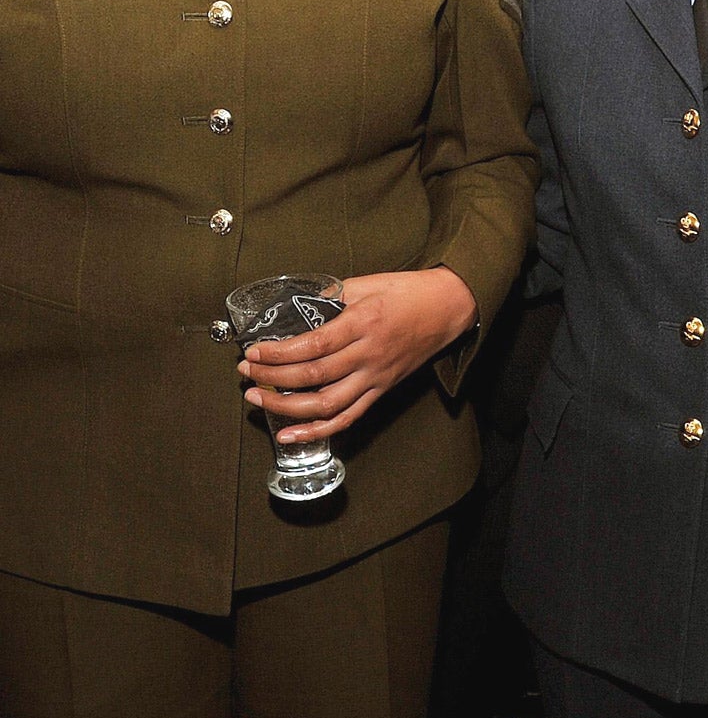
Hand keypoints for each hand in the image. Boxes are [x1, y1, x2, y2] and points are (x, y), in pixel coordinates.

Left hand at [239, 268, 477, 441]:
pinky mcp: (382, 390)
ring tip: (259, 400)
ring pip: (326, 404)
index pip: (312, 345)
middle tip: (247, 373)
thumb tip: (299, 306)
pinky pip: (348, 417)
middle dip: (272, 377)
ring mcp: (376, 376)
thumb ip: (332, 295)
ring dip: (286, 407)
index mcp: (363, 323)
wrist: (449, 307)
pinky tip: (291, 434)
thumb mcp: (368, 283)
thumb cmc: (410, 292)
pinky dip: (318, 431)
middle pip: (313, 376)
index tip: (253, 352)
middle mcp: (369, 354)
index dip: (278, 353)